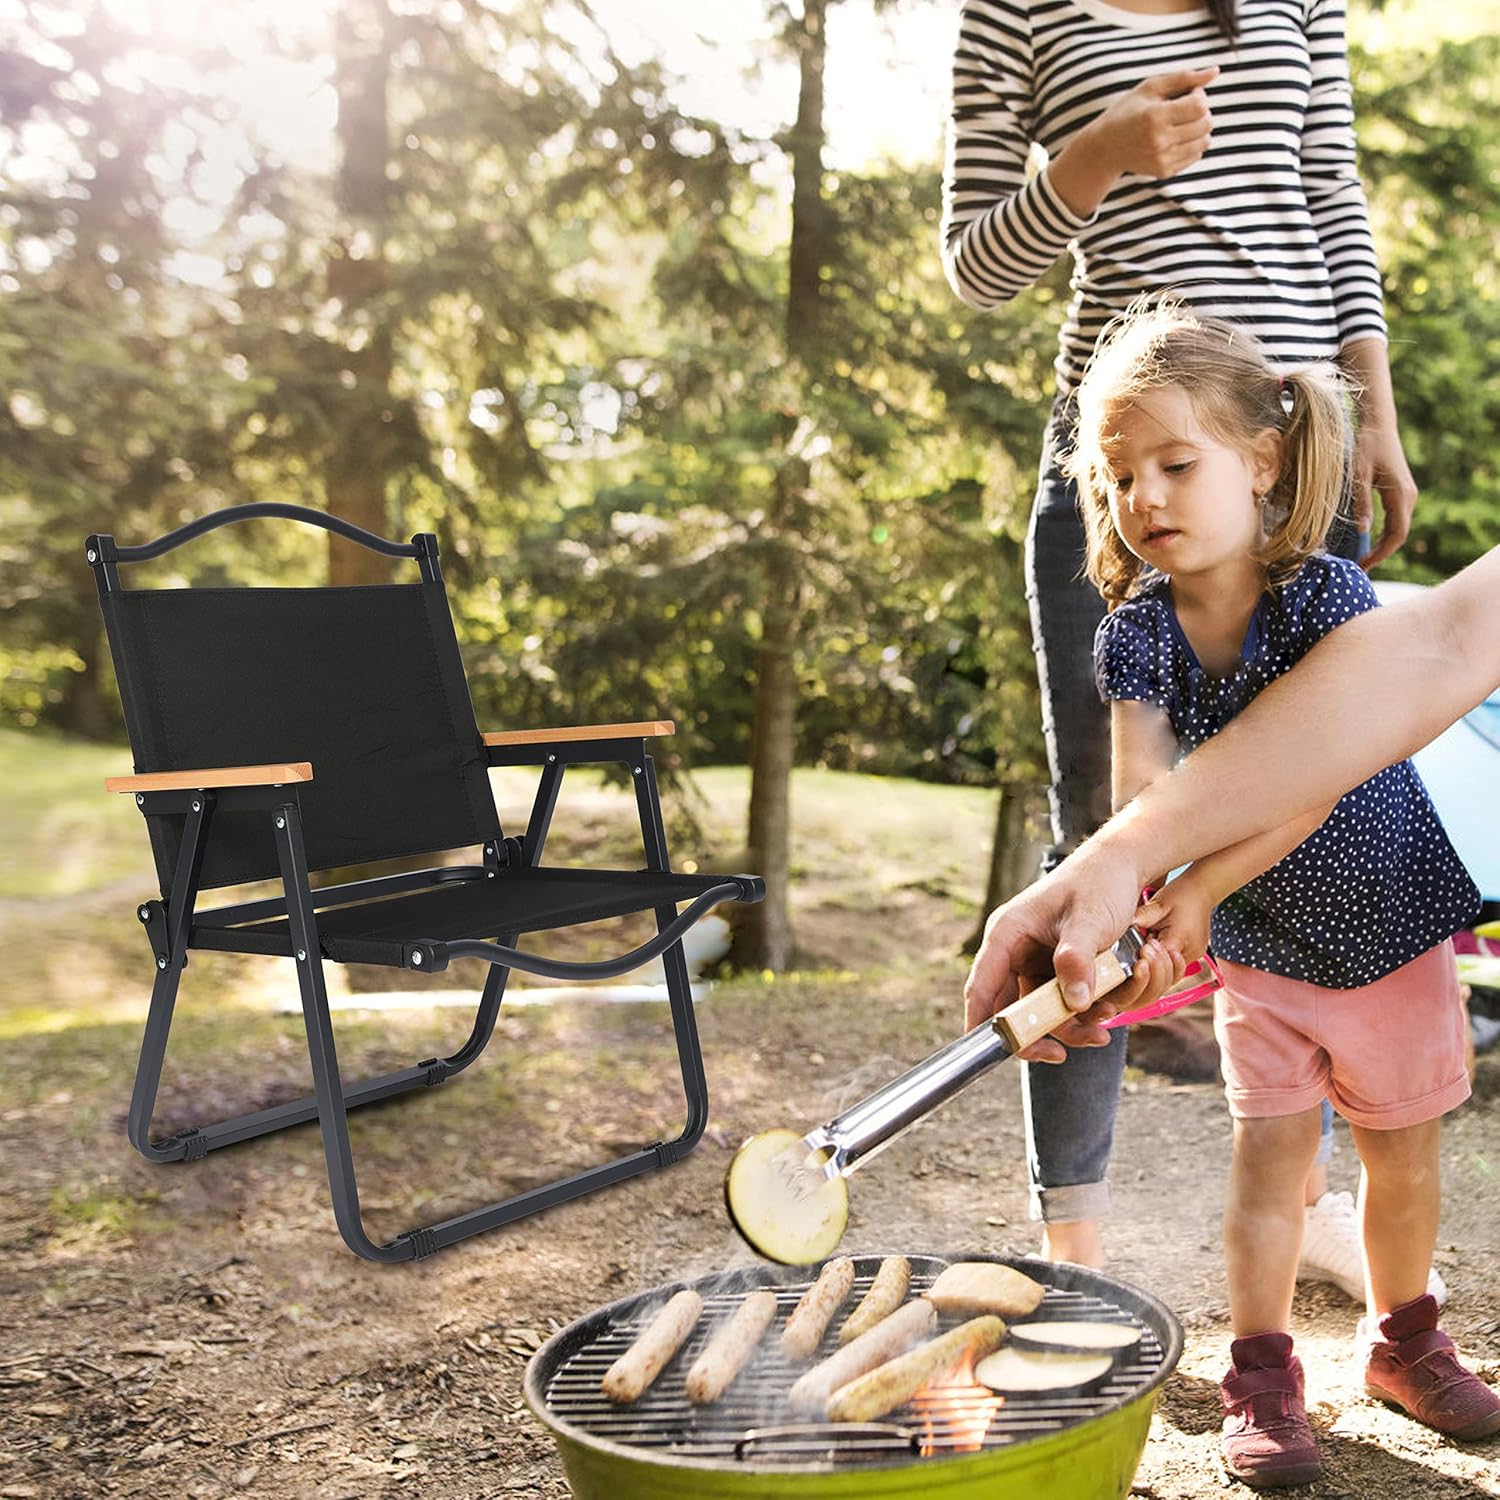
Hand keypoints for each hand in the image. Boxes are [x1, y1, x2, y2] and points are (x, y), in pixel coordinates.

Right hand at [963, 839, 1173, 1062]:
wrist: (1122, 867)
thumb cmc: (1099, 882)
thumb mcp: (1090, 919)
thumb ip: (1078, 959)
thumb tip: (1073, 1001)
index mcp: (1007, 933)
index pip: (982, 985)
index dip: (980, 1021)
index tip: (987, 1051)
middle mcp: (1015, 950)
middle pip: (1010, 1008)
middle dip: (1037, 1034)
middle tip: (1060, 1054)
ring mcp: (1035, 961)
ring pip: (1039, 1011)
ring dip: (1068, 1027)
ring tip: (1102, 1029)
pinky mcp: (1056, 969)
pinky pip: (1061, 1003)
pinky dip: (1081, 1015)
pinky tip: (1106, 1013)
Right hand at [1088, 66, 1217, 180]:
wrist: (1104, 148)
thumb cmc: (1128, 112)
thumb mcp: (1150, 88)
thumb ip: (1184, 78)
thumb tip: (1215, 71)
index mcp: (1155, 116)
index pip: (1199, 105)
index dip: (1199, 95)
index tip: (1189, 93)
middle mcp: (1159, 141)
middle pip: (1205, 123)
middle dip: (1202, 112)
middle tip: (1186, 108)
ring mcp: (1162, 159)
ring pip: (1204, 141)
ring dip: (1199, 129)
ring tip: (1182, 123)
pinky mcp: (1164, 172)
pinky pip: (1195, 155)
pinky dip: (1192, 144)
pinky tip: (1176, 138)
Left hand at [1133, 876, 1214, 966]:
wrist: (1201, 890)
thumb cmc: (1180, 895)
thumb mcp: (1157, 904)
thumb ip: (1141, 919)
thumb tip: (1120, 930)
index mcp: (1181, 940)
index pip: (1158, 963)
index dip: (1144, 958)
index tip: (1138, 946)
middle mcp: (1190, 953)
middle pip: (1165, 975)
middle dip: (1149, 965)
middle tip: (1142, 945)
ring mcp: (1192, 956)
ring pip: (1169, 975)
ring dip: (1155, 965)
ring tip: (1149, 944)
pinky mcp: (1191, 955)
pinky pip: (1173, 967)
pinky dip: (1162, 960)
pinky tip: (1155, 946)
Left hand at [1354, 421, 1417, 568]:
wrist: (1379, 425)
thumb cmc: (1366, 446)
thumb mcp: (1359, 476)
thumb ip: (1362, 503)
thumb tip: (1362, 531)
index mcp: (1401, 495)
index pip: (1397, 534)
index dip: (1381, 554)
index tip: (1363, 566)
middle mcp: (1409, 497)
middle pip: (1399, 534)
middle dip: (1381, 553)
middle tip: (1359, 567)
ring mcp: (1407, 494)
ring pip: (1399, 527)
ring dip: (1382, 544)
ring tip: (1362, 557)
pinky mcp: (1401, 491)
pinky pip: (1396, 518)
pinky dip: (1384, 533)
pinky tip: (1368, 540)